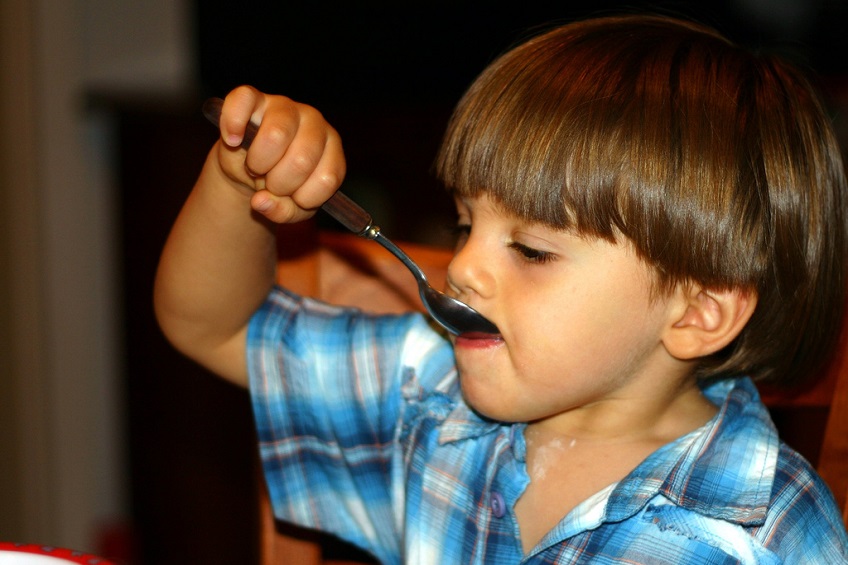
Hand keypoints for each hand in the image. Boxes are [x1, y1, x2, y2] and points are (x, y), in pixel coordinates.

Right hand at [215, 85, 345, 223]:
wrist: (250, 167)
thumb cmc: (279, 184)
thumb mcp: (288, 207)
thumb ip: (281, 212)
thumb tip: (260, 201)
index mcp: (331, 149)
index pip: (327, 179)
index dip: (303, 198)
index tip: (292, 198)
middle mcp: (315, 122)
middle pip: (300, 161)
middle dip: (279, 184)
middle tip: (270, 182)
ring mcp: (286, 106)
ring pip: (276, 136)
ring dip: (258, 163)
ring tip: (256, 167)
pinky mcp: (255, 97)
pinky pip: (243, 100)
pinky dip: (233, 124)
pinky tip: (233, 141)